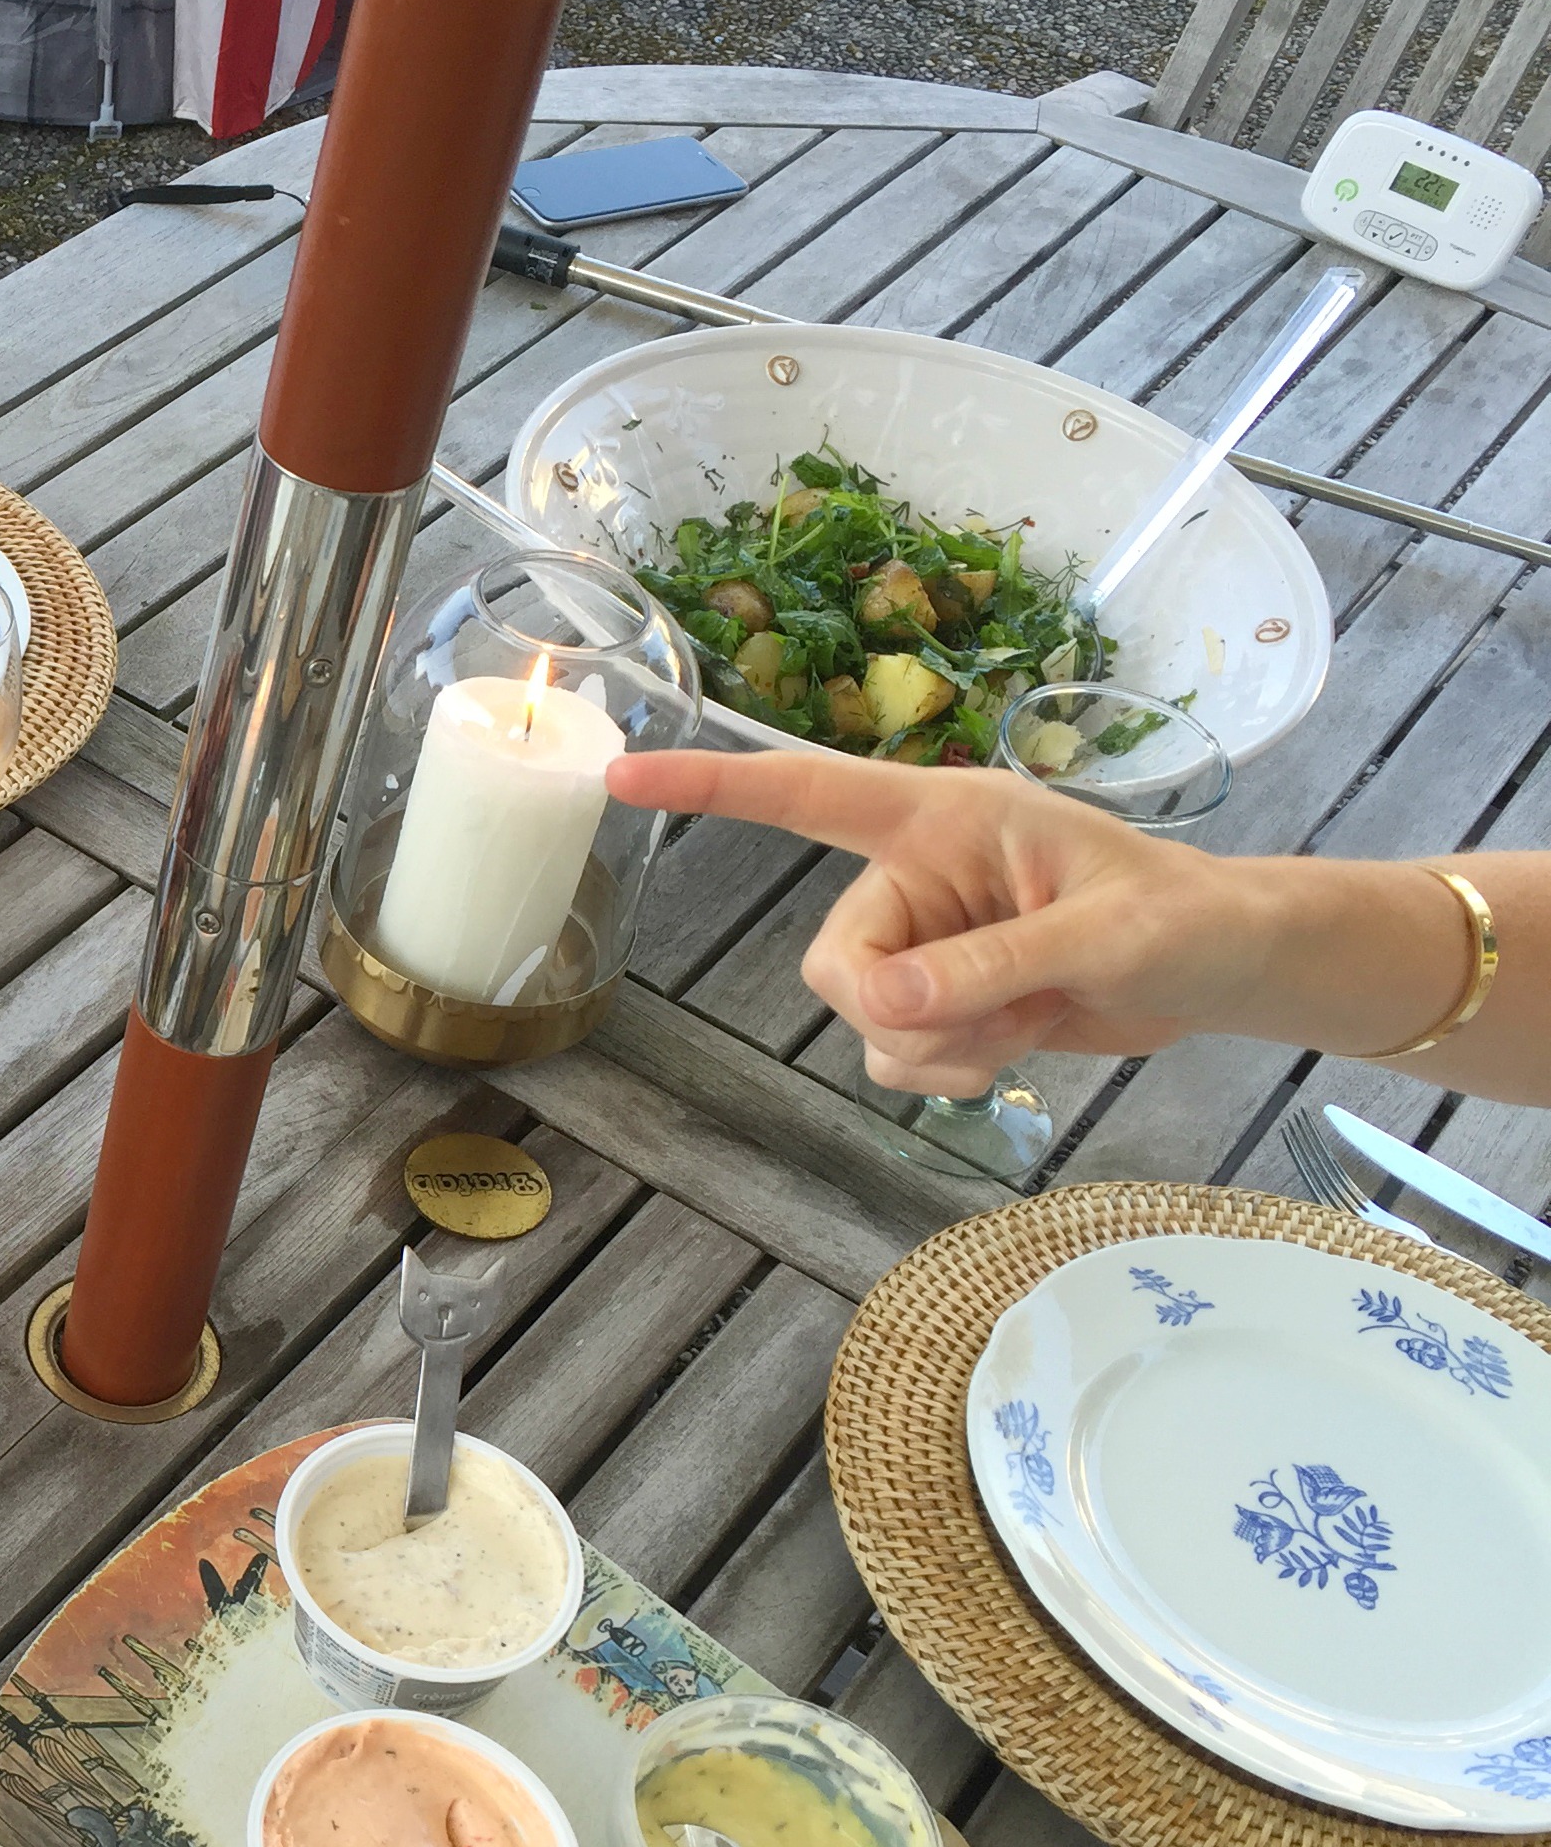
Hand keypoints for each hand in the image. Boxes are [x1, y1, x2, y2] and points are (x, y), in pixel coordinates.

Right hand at [602, 749, 1261, 1095]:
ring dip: (942, 1046)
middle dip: (904, 1007)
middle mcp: (916, 874)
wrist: (1222, 971)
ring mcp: (923, 941)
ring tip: (1030, 1020)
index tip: (624, 778)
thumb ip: (988, 966)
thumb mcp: (1102, 939)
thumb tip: (878, 1000)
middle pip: (834, 959)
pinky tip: (1015, 1043)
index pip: (811, 794)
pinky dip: (947, 1068)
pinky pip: (891, 1053)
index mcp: (943, 817)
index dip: (716, 785)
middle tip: (1000, 1012)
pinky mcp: (938, 998)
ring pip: (861, 1017)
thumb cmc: (1183, 921)